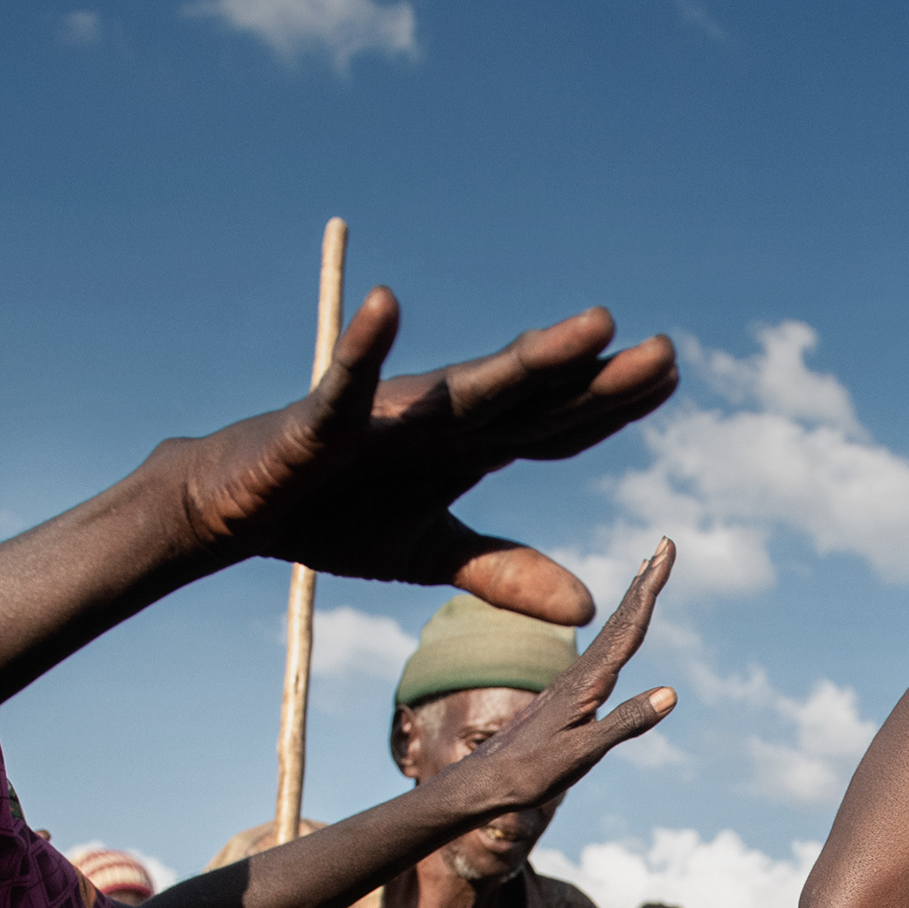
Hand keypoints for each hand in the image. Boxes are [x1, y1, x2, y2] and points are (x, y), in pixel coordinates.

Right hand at [181, 293, 679, 624]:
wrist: (237, 505)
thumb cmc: (334, 513)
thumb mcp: (429, 552)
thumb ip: (503, 570)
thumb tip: (586, 602)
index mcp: (469, 446)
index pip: (556, 425)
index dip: (611, 406)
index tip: (671, 378)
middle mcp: (441, 416)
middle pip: (535, 398)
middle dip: (598, 379)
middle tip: (668, 355)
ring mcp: (387, 412)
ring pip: (470, 384)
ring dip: (533, 358)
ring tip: (595, 326)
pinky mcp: (323, 419)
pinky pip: (345, 380)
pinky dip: (365, 346)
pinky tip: (386, 305)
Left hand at [416, 545, 680, 822]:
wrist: (480, 783)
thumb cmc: (528, 774)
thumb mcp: (581, 754)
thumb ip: (625, 723)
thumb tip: (671, 692)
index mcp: (586, 684)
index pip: (628, 628)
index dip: (650, 589)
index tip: (665, 550)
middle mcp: (580, 675)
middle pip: (620, 619)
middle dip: (645, 581)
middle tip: (665, 543)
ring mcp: (572, 684)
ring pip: (610, 633)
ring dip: (632, 601)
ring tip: (647, 572)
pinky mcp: (566, 696)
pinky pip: (601, 652)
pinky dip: (617, 631)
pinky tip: (618, 634)